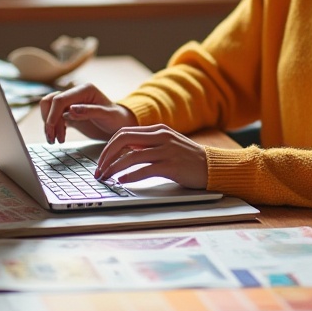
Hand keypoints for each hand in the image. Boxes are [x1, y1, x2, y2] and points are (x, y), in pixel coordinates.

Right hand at [39, 83, 136, 143]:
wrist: (120, 124)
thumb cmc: (117, 118)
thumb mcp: (107, 115)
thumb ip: (90, 111)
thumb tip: (70, 110)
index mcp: (84, 90)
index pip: (61, 99)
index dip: (53, 114)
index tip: (51, 129)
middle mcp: (75, 94)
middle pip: (51, 102)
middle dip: (49, 120)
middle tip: (53, 138)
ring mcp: (71, 102)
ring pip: (50, 109)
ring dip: (49, 125)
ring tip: (56, 140)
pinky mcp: (68, 113)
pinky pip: (54, 117)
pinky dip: (54, 127)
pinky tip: (60, 138)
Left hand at [94, 125, 208, 189]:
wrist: (212, 166)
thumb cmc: (188, 158)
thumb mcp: (168, 144)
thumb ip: (149, 144)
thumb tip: (125, 151)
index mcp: (158, 130)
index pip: (124, 132)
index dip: (109, 146)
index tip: (102, 160)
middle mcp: (161, 137)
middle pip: (123, 140)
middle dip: (106, 155)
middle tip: (99, 169)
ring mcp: (166, 151)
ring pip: (131, 157)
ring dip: (114, 168)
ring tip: (106, 178)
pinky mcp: (171, 166)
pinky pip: (145, 170)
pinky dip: (130, 176)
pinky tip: (122, 181)